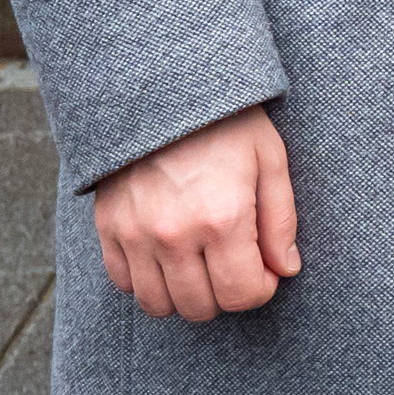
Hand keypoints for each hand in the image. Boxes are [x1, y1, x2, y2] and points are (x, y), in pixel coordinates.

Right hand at [93, 104, 298, 320]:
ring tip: (202, 264)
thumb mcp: (270, 160)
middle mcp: (174, 234)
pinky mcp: (108, 227)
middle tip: (234, 264)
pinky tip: (168, 255)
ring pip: (158, 304)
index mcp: (222, 218)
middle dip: (225, 294)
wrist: (163, 86)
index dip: (259, 289)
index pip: (240, 295)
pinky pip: (123, 282)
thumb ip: (281, 222)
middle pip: (199, 308)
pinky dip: (146, 280)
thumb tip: (285, 270)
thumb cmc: (226, 121)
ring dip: (185, 294)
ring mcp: (135, 233)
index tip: (263, 269)